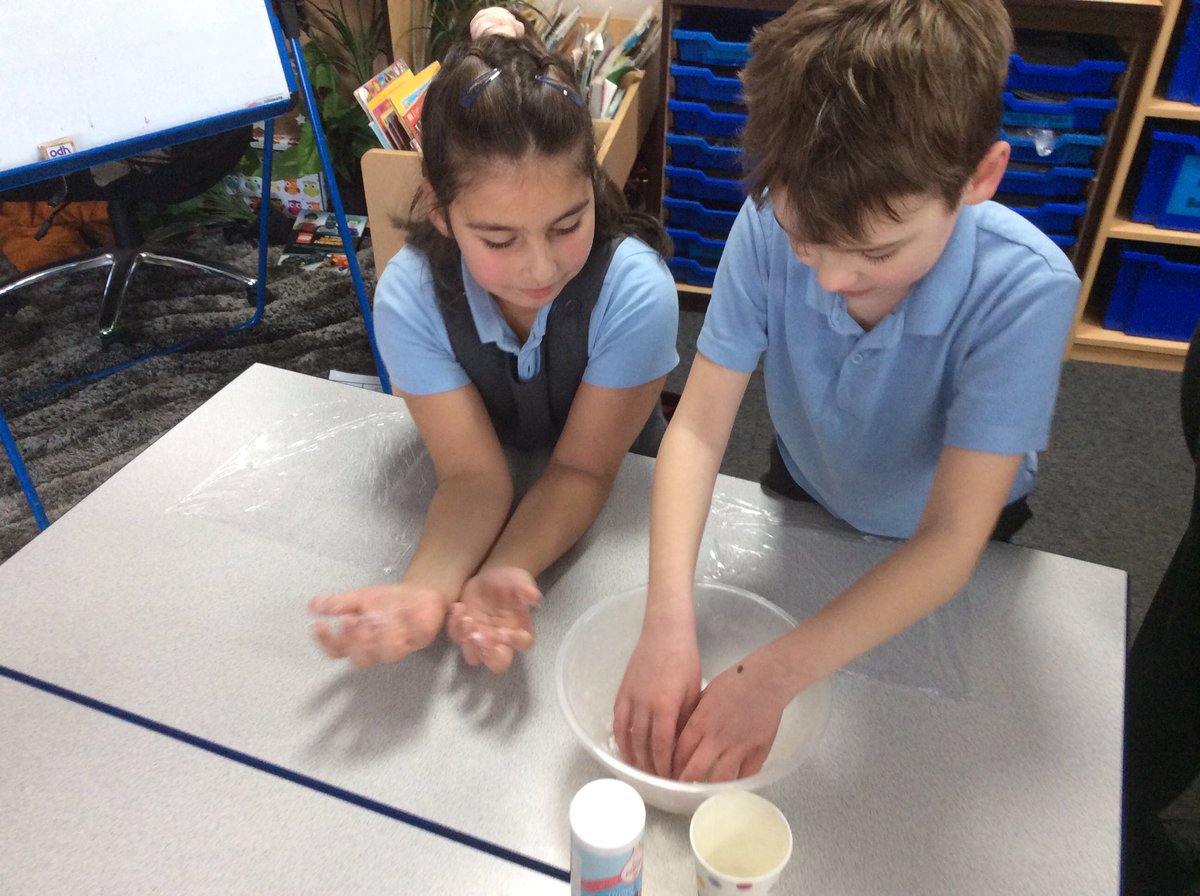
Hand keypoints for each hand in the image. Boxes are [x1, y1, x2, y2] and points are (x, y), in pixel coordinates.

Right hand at [308, 583, 450, 667]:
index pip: (338, 651)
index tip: (320, 625)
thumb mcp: (362, 599)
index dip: (327, 642)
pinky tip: (405, 609)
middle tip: (351, 619)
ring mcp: (402, 644)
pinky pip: (417, 636)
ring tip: (375, 616)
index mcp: (361, 640)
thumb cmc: (391, 602)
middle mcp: (379, 647)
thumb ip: (339, 604)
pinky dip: (411, 623)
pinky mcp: (423, 636)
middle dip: (355, 640)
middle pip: (361, 658)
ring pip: (388, 653)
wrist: (422, 594)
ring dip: (380, 635)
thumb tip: (313, 605)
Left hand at [446, 566, 540, 672]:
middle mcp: (501, 641)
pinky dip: (454, 626)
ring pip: (473, 656)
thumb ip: (527, 589)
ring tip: (466, 620)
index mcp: (520, 630)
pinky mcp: (464, 631)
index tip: (504, 631)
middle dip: (487, 653)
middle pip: (498, 663)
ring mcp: (481, 638)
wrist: (493, 576)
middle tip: (478, 635)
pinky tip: (458, 607)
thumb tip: (535, 597)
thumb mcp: (521, 580)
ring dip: (468, 644)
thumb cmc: (512, 582)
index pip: (522, 643)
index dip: (514, 641)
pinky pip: (456, 636)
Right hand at [613, 625, 700, 777]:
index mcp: (665, 706)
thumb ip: (685, 720)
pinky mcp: (621, 692)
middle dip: (651, 768)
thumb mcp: (693, 692)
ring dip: (634, 758)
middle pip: (643, 746)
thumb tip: (683, 746)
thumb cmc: (685, 660)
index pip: (662, 746)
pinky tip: (625, 751)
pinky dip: (620, 740)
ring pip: (627, 737)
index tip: (672, 780)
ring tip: (641, 773)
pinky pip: (617, 722)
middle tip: (659, 783)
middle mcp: (643, 705)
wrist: (665, 632)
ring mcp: (629, 698)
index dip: (665, 767)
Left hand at [672, 649, 792, 782]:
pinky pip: (746, 776)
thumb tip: (682, 732)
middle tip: (681, 790)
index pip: (678, 752)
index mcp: (700, 723)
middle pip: (694, 770)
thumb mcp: (705, 695)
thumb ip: (693, 716)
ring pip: (720, 779)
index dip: (671, 766)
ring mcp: (738, 747)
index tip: (668, 774)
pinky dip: (737, 786)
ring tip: (704, 795)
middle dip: (684, 782)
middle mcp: (716, 738)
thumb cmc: (734, 682)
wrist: (766, 679)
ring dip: (709, 789)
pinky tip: (731, 789)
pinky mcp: (758, 752)